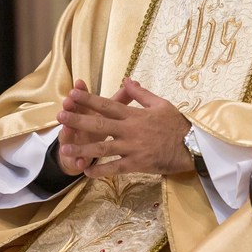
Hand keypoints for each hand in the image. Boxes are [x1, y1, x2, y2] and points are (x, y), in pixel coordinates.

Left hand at [56, 78, 193, 177]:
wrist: (192, 146)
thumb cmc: (176, 124)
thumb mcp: (160, 103)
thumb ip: (141, 93)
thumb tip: (127, 80)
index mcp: (134, 114)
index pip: (107, 104)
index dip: (88, 99)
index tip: (72, 94)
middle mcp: (130, 130)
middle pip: (100, 123)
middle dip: (78, 119)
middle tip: (60, 115)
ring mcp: (132, 147)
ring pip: (103, 147)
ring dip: (83, 147)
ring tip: (65, 147)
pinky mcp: (137, 164)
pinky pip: (115, 168)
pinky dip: (100, 170)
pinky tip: (86, 171)